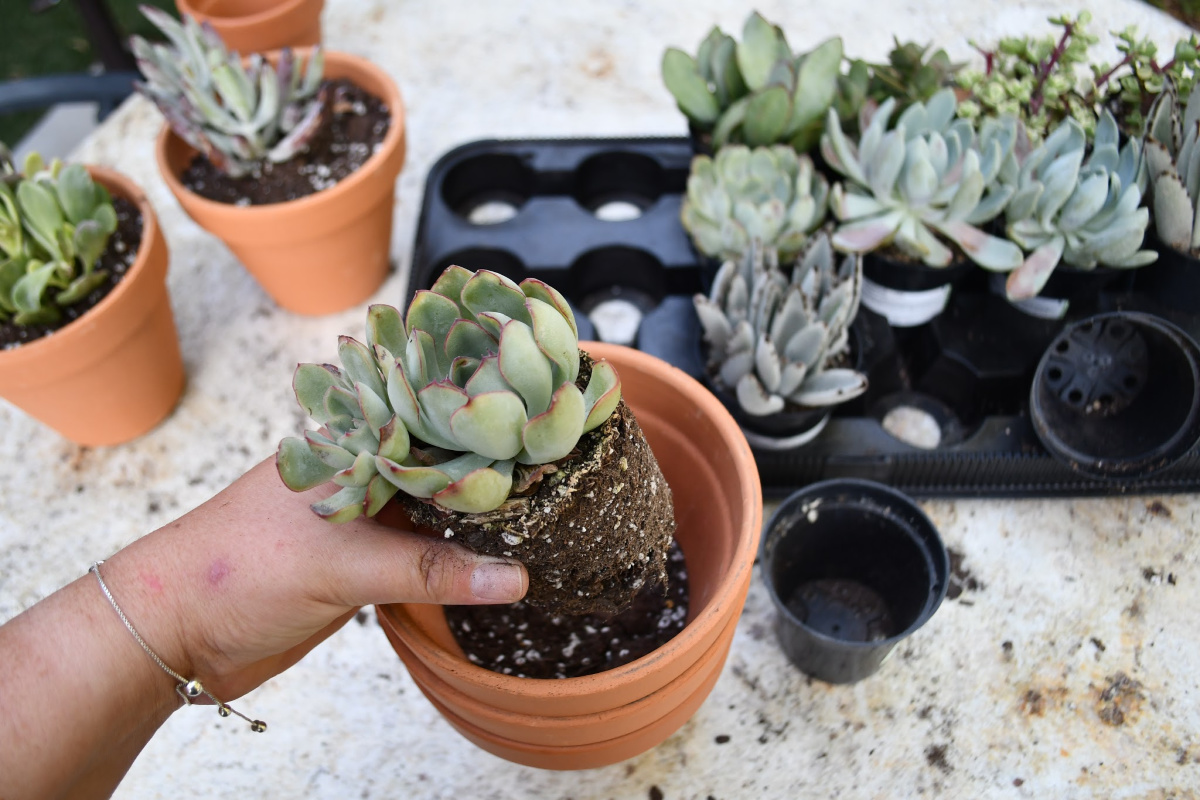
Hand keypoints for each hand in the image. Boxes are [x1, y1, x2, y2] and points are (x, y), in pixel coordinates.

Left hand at [100, 457, 527, 702]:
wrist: (175, 634)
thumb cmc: (239, 570)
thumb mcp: (342, 564)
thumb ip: (431, 570)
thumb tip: (514, 577)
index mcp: (351, 445)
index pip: (433, 422)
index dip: (487, 423)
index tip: (550, 429)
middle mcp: (362, 473)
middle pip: (441, 468)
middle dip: (493, 474)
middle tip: (562, 476)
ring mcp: (362, 520)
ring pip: (434, 514)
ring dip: (477, 523)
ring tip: (547, 516)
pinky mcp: (361, 566)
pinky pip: (422, 559)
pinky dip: (456, 564)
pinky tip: (498, 563)